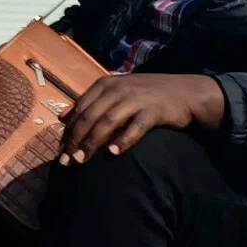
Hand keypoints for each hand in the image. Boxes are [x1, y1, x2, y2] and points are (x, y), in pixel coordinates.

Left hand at [59, 70, 223, 162]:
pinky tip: (114, 153)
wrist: (186, 92)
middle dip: (76, 140)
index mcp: (106, 84)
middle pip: (90, 117)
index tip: (60, 151)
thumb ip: (91, 103)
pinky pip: (135, 127)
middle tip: (67, 162)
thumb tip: (62, 118)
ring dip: (92, 143)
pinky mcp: (154, 111)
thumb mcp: (117, 92)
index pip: (80, 109)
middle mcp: (119, 89)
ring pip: (107, 122)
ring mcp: (137, 99)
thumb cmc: (147, 96)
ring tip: (82, 161)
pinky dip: (123, 140)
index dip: (68, 131)